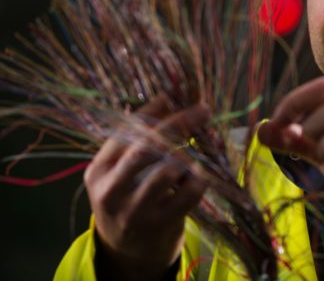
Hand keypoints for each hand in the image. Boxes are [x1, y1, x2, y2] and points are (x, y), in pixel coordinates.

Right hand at [84, 97, 208, 280]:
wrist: (127, 251)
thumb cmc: (129, 198)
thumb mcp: (122, 169)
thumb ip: (139, 137)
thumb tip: (167, 97)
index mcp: (98, 170)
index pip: (125, 131)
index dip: (154, 110)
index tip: (179, 96)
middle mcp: (111, 191)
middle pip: (147, 147)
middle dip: (178, 124)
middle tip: (202, 110)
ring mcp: (135, 212)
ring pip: (168, 170)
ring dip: (188, 156)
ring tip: (192, 159)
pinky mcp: (160, 225)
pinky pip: (190, 193)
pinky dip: (200, 179)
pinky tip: (197, 178)